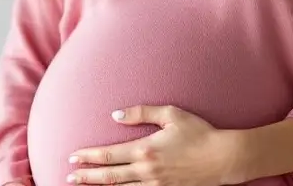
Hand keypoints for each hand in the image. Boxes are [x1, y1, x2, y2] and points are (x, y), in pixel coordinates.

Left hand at [67, 104, 235, 185]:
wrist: (223, 158)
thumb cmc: (199, 132)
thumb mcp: (171, 114)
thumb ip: (142, 113)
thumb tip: (115, 115)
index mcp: (146, 150)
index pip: (109, 155)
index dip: (89, 156)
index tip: (73, 156)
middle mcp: (147, 171)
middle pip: (109, 177)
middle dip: (87, 176)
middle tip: (69, 175)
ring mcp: (156, 185)